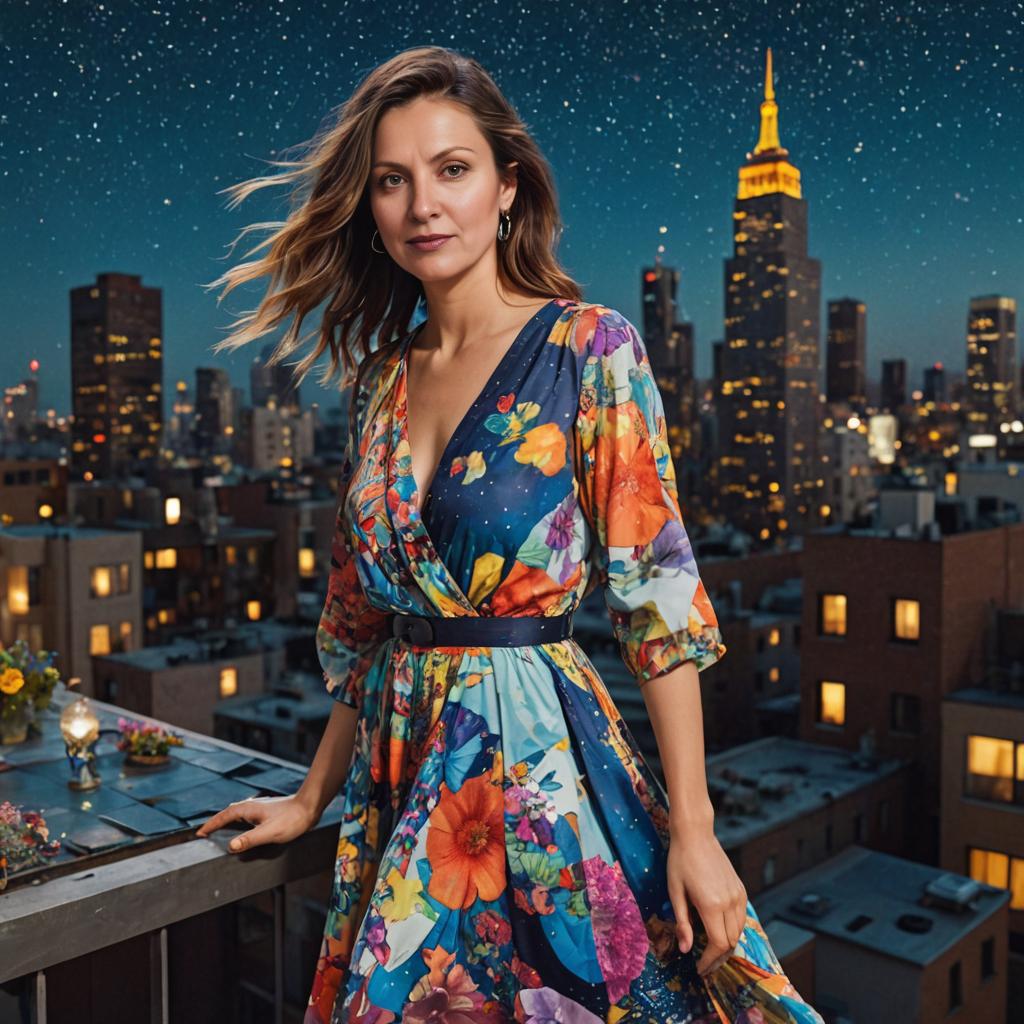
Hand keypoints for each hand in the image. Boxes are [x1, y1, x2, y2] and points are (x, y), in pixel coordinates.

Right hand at [194, 793, 318, 852]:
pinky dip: (238, 824)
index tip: (199, 833)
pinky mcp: (266, 813)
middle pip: (227, 815)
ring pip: (237, 815)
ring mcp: (258, 809)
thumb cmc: (292, 819)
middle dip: (216, 824)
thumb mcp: (269, 832)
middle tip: (205, 834)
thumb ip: (250, 839)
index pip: (223, 817)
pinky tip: (243, 831)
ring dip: (227, 823)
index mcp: (248, 810)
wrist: (309, 808)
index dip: (210, 825)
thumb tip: (231, 846)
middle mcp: (251, 807)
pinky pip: (245, 818)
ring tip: (219, 834)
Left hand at [666, 823, 747, 977]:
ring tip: (711, 951)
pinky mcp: (741, 889)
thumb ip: (682, 923)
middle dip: (718, 957)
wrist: (696, 834)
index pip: (718, 944)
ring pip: (739, 932)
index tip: (699, 968)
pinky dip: (733, 929)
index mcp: (712, 905)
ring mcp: (738, 895)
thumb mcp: (675, 892)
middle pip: (730, 941)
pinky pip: (741, 917)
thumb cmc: (680, 861)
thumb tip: (686, 949)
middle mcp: (730, 902)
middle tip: (704, 964)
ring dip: (727, 945)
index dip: (709, 961)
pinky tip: (720, 930)